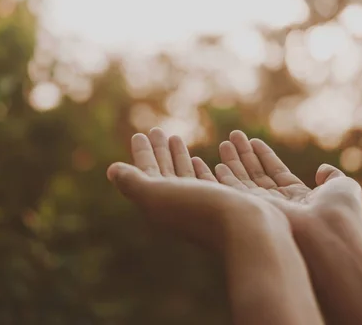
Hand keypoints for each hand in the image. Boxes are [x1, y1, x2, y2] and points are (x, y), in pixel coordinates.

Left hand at [106, 128, 288, 251]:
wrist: (249, 232)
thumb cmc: (202, 210)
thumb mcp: (159, 195)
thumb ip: (134, 183)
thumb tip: (112, 170)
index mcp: (165, 205)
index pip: (148, 175)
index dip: (143, 154)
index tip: (141, 134)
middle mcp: (185, 206)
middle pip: (166, 174)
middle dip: (160, 152)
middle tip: (157, 130)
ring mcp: (208, 205)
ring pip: (188, 176)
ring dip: (180, 156)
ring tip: (176, 137)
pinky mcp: (230, 203)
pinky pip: (212, 181)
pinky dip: (203, 168)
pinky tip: (201, 160)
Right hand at [197, 130, 361, 232]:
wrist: (328, 233)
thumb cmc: (339, 212)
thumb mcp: (342, 186)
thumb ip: (331, 175)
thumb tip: (322, 169)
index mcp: (298, 197)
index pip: (276, 172)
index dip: (264, 156)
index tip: (253, 141)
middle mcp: (278, 203)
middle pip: (256, 174)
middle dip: (244, 155)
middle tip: (232, 136)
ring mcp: (263, 207)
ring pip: (242, 181)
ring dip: (232, 161)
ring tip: (224, 142)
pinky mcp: (251, 210)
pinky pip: (233, 191)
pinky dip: (223, 178)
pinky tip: (217, 163)